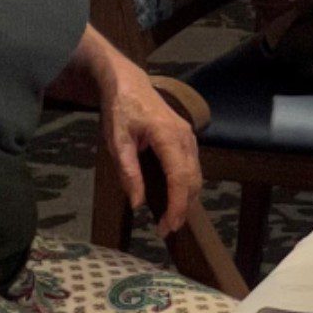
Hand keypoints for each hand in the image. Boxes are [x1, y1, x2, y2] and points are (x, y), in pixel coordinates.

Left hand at [97, 64, 201, 236]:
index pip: (179, 178)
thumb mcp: (117, 141)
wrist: (129, 83)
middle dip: (183, 208)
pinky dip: (187, 186)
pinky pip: (192, 166)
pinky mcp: (187, 138)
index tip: (167, 226)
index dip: (176, 205)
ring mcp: (189, 137)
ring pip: (196, 174)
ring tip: (170, 218)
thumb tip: (137, 203)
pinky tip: (174, 197)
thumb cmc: (120, 110)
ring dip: (187, 198)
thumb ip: (128, 172)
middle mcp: (185, 138)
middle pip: (193, 180)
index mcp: (168, 137)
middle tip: (166, 229)